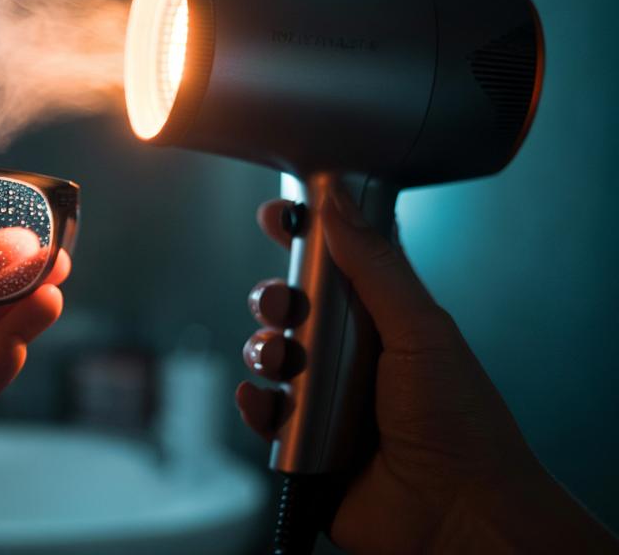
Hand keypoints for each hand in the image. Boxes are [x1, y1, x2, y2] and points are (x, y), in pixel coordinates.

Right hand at [236, 190, 617, 553]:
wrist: (455, 511)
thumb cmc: (460, 423)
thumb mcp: (421, 328)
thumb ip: (375, 264)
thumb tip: (337, 203)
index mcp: (385, 323)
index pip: (336, 266)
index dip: (303, 238)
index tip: (278, 216)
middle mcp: (350, 359)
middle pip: (290, 307)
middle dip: (274, 300)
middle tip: (284, 307)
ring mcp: (323, 401)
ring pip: (267, 356)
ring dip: (264, 352)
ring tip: (283, 364)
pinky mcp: (300, 444)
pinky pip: (259, 413)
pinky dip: (254, 404)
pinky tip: (267, 402)